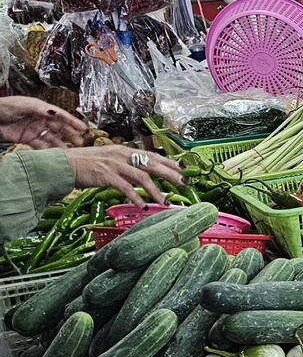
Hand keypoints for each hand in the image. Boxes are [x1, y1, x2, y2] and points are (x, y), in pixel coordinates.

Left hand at [0, 96, 86, 147]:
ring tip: (71, 151)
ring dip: (62, 144)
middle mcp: (41, 120)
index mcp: (42, 109)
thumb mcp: (24, 105)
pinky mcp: (28, 139)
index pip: (61, 115)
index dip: (73, 122)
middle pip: (59, 128)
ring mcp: (35, 130)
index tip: (84, 129)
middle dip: (70, 135)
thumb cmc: (5, 107)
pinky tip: (55, 154)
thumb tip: (54, 112)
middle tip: (80, 143)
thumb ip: (40, 109)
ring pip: (52, 138)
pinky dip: (48, 150)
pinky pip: (41, 145)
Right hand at [68, 146, 183, 204]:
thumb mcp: (109, 159)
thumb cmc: (86, 164)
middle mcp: (122, 155)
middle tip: (184, 183)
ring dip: (156, 191)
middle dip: (170, 174)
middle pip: (152, 164)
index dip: (168, 162)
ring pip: (142, 177)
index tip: (182, 170)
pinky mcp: (106, 176)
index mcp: (124, 150)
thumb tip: (141, 172)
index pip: (151, 155)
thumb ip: (125, 163)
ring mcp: (114, 165)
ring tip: (166, 202)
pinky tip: (143, 206)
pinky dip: (136, 197)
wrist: (63, 164)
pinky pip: (126, 188)